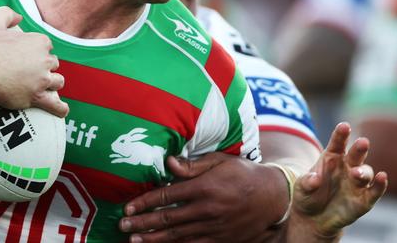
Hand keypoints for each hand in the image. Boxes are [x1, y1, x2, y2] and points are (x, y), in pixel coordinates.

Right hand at [0, 6, 68, 116]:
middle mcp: (44, 60)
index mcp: (39, 42)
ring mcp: (42, 79)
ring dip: (52, 84)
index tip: (29, 56)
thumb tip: (18, 17)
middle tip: (32, 72)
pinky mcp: (37, 97)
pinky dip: (60, 108)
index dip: (38, 51)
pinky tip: (62, 110)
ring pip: (57, 82)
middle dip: (45, 67)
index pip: (47, 46)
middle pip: (53, 64)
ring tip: (45, 87)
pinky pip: (55, 104)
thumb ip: (7, 14)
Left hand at [119, 153, 286, 241]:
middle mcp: (207, 210)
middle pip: (168, 219)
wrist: (273, 197)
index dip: (145, 202)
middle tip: (123, 225)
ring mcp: (214, 228)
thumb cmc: (243, 173)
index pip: (167, 197)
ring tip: (135, 240)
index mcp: (204, 188)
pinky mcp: (221, 240)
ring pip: (178, 236)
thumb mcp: (220, 161)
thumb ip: (193, 165)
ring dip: (154, 239)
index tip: (128, 207)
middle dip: (143, 223)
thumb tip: (168, 163)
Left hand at [288, 122, 387, 239]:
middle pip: (356, 155)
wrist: (313, 218)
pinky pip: (375, 190)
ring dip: (364, 172)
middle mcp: (347, 166)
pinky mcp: (364, 199)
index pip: (337, 143)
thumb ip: (307, 181)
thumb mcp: (301, 188)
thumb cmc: (307, 195)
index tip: (344, 125)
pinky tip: (382, 178)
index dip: (341, 134)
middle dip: (359, 148)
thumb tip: (315, 178)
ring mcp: (356, 182)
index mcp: (331, 158)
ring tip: (356, 173)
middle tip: (362, 142)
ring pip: (365, 172)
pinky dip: (380, 185)